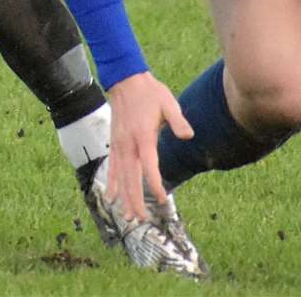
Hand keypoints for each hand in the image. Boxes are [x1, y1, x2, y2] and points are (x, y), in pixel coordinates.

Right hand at [107, 72, 194, 221]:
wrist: (125, 80)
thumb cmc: (150, 92)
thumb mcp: (168, 103)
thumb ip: (178, 120)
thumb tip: (188, 135)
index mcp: (142, 136)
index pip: (148, 165)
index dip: (154, 183)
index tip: (161, 198)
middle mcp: (128, 143)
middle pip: (131, 177)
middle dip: (136, 199)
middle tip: (141, 219)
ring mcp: (119, 144)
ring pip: (120, 176)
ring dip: (124, 196)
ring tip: (128, 216)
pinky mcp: (115, 142)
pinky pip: (113, 167)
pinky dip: (112, 182)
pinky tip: (111, 196)